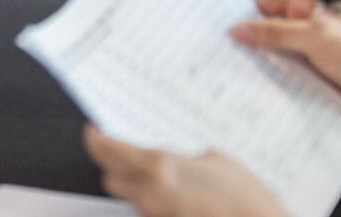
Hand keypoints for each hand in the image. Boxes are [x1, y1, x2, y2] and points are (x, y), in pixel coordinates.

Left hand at [84, 128, 284, 216]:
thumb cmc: (247, 200)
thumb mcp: (218, 160)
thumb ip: (189, 158)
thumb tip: (184, 159)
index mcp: (159, 166)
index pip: (107, 150)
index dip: (96, 140)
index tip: (93, 131)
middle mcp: (150, 195)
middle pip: (111, 179)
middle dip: (114, 166)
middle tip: (124, 151)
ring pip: (130, 200)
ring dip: (135, 187)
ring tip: (158, 175)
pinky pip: (150, 214)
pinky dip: (154, 205)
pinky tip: (178, 198)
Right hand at [232, 0, 340, 120]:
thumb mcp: (318, 38)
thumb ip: (276, 32)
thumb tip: (241, 28)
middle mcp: (306, 5)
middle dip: (252, 7)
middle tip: (239, 25)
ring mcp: (304, 29)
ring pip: (268, 24)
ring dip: (257, 35)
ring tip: (247, 48)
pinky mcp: (302, 53)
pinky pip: (274, 49)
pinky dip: (265, 55)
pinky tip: (259, 64)